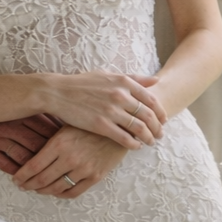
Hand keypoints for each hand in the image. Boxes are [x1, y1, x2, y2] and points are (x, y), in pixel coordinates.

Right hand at [0, 114, 61, 174]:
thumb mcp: (16, 109)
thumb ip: (36, 116)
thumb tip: (61, 124)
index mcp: (19, 113)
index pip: (44, 127)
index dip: (58, 138)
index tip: (68, 145)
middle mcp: (9, 125)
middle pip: (35, 142)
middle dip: (50, 154)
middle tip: (62, 163)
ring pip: (22, 155)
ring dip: (35, 167)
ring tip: (47, 174)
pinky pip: (5, 164)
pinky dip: (17, 172)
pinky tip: (26, 177)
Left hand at [13, 126, 127, 196]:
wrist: (120, 124)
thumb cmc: (91, 121)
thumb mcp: (68, 123)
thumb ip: (51, 138)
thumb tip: (30, 149)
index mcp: (60, 142)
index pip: (33, 166)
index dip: (22, 175)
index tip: (16, 178)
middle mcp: (70, 157)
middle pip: (42, 179)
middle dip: (29, 185)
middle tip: (23, 185)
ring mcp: (83, 168)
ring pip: (56, 188)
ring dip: (43, 191)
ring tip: (37, 189)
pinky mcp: (95, 176)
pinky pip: (74, 192)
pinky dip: (62, 194)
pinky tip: (57, 191)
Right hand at [43, 72, 165, 148]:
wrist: (59, 92)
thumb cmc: (83, 83)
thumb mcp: (108, 74)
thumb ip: (133, 78)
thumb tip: (156, 79)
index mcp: (124, 82)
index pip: (151, 99)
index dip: (161, 112)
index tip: (163, 120)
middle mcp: (120, 95)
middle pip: (148, 115)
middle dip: (158, 127)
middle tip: (160, 135)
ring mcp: (111, 111)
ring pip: (139, 128)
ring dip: (149, 137)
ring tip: (151, 142)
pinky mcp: (101, 125)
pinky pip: (124, 138)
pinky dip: (134, 144)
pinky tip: (136, 147)